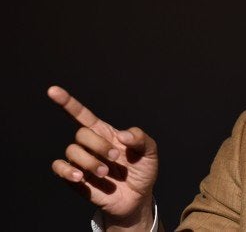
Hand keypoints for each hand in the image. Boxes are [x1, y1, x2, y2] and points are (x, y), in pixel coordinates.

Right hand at [49, 85, 157, 228]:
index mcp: (106, 133)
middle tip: (116, 158)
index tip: (52, 90)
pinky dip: (67, 170)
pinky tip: (80, 177)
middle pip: (82, 134)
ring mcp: (82, 161)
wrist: (138, 198)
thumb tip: (122, 136)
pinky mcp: (75, 179)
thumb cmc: (142, 171)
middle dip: (99, 145)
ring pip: (72, 151)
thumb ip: (140, 138)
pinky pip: (59, 168)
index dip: (67, 102)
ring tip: (105, 173)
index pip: (82, 115)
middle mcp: (91, 145)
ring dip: (89, 161)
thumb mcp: (150, 152)